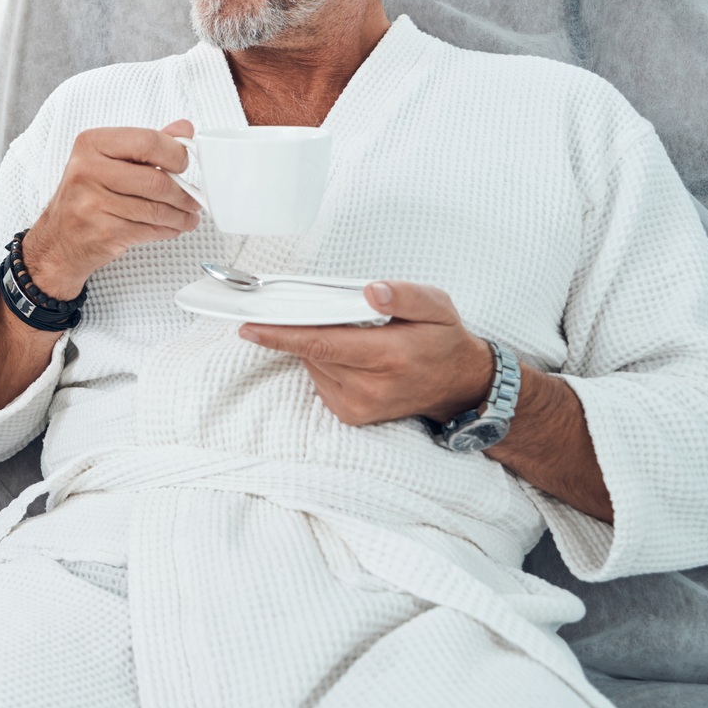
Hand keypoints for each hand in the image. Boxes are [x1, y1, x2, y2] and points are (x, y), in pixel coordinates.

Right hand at [20, 120, 201, 296]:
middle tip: (192, 197)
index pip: (147, 141)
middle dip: (183, 192)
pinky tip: (170, 226)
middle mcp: (87, 171)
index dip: (176, 154)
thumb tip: (183, 129)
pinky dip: (168, 230)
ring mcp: (93, 203)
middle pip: (155, 179)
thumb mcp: (109, 161)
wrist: (59, 240)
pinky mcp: (103, 232)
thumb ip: (147, 144)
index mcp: (91, 144)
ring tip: (185, 214)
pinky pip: (149, 230)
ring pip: (156, 209)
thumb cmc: (86, 197)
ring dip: (180, 215)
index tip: (183, 164)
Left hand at [237, 281, 495, 427]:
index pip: (322, 343)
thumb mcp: (436, 305)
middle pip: (313, 352)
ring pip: (313, 365)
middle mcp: (372, 387)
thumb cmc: (442, 339)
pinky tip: (350, 356)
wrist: (458, 385)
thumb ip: (404, 295)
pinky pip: (320, 381)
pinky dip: (325, 363)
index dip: (282, 335)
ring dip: (317, 346)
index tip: (248, 327)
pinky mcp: (352, 415)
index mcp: (391, 355)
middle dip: (304, 328)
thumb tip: (371, 291)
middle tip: (317, 311)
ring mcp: (360, 406)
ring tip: (350, 336)